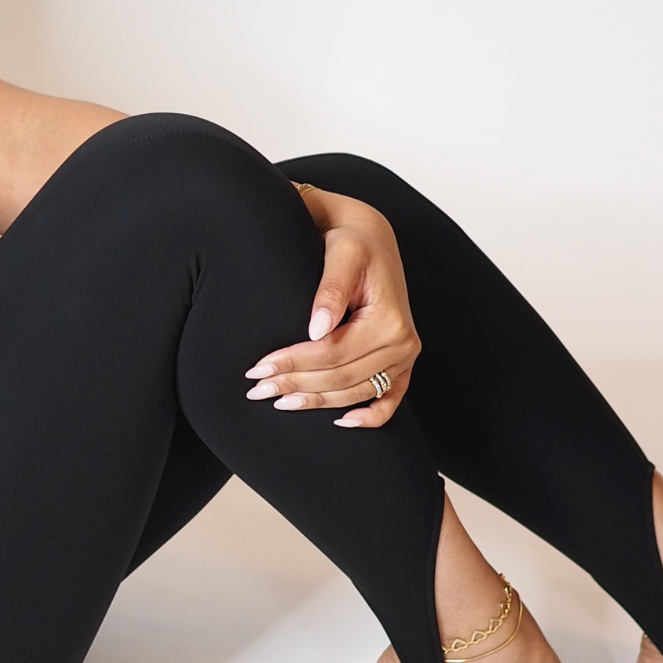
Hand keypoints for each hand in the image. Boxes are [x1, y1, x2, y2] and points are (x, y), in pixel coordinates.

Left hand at [244, 185, 420, 426]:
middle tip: (257, 390)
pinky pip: (390, 400)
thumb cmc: (352, 243)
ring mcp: (405, 357)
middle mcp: (404, 344)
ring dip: (317, 401)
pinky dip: (370, 416)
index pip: (332, 353)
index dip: (293, 363)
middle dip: (296, 385)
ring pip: (356, 392)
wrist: (371, 239)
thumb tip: (316, 329)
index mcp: (390, 320)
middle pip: (341, 378)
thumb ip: (330, 290)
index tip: (257, 368)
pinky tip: (341, 423)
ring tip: (280, 402)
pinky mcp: (401, 363)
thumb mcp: (341, 255)